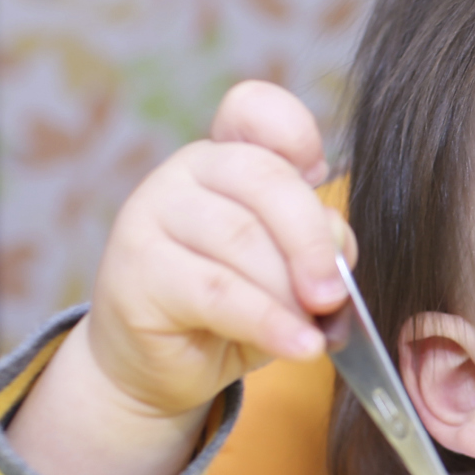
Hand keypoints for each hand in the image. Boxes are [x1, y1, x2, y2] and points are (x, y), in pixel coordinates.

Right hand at [7, 81, 355, 474]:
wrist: (162, 365)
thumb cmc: (235, 309)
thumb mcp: (289, 271)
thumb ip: (317, 247)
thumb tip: (338, 261)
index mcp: (229, 156)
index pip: (254, 110)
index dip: (296, 131)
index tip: (321, 173)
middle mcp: (187, 171)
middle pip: (264, 179)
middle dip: (312, 242)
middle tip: (334, 294)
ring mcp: (152, 213)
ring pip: (243, 241)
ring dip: (290, 295)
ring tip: (312, 334)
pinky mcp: (136, 269)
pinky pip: (218, 291)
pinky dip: (268, 322)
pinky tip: (299, 346)